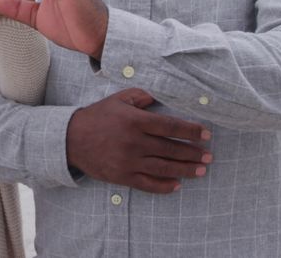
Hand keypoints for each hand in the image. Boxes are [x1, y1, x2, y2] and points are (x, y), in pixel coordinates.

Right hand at [66, 88, 211, 193]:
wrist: (71, 139)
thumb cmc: (98, 116)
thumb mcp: (119, 99)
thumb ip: (143, 96)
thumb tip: (163, 94)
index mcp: (135, 121)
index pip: (170, 126)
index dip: (191, 131)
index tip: (206, 135)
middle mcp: (134, 142)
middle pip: (171, 149)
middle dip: (193, 153)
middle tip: (209, 156)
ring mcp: (129, 161)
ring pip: (164, 168)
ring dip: (185, 170)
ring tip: (200, 171)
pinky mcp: (123, 176)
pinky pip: (148, 184)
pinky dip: (164, 186)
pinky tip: (177, 185)